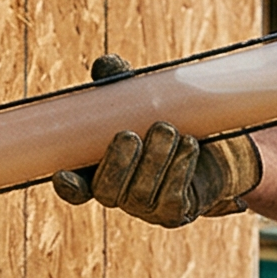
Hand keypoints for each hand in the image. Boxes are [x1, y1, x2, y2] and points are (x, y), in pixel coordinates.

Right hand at [50, 55, 262, 227]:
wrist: (212, 146)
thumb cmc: (163, 120)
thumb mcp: (141, 101)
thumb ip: (119, 85)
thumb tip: (106, 64)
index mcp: (99, 172)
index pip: (76, 188)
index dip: (68, 186)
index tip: (63, 175)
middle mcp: (119, 195)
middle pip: (107, 192)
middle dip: (117, 164)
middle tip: (130, 135)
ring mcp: (146, 208)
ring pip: (141, 195)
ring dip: (154, 160)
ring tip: (167, 129)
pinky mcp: (174, 213)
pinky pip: (172, 198)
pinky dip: (179, 169)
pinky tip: (188, 144)